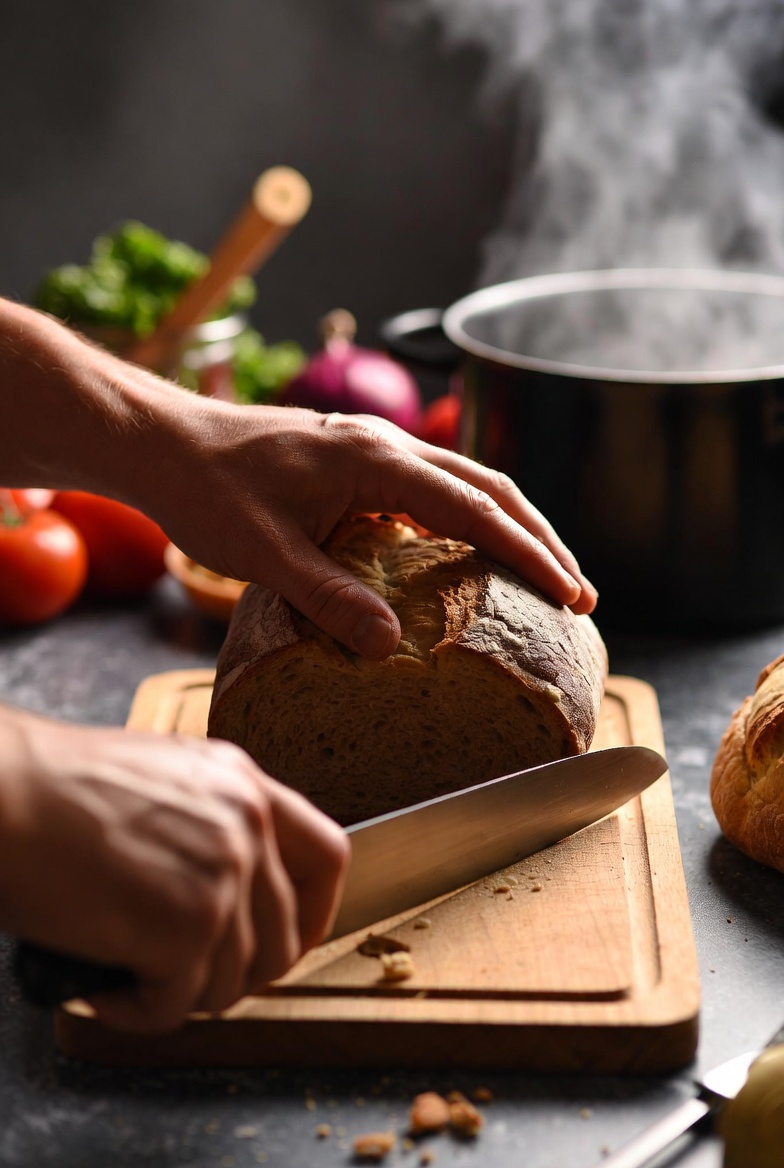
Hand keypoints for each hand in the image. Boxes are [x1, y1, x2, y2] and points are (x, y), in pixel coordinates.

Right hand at [0, 706, 348, 1032]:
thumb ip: (211, 823)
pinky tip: (102, 986)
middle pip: (285, 936)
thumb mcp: (162, 780)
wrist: (4, 794)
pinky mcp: (186, 928)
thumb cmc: (56, 791)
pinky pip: (178, 1006)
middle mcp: (248, 824)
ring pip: (233, 980)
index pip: (327, 856)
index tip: (284, 940)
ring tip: (126, 976)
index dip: (313, 913)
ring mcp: (224, 876)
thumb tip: (227, 897)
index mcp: (244, 783)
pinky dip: (138, 1013)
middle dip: (236, 974)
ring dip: (179, 994)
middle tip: (182, 978)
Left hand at [141, 402, 598, 659]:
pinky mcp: (357, 462)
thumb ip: (329, 598)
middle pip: (489, 487)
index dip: (528, 552)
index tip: (570, 592)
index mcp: (374, 459)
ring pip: (466, 484)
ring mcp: (373, 449)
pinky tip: (470, 556)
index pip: (474, 508)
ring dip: (511, 527)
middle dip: (540, 538)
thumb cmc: (207, 491)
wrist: (165, 445)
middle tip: (579, 593)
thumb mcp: (265, 555)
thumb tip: (389, 647)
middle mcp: (385, 445)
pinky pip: (433, 489)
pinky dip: (468, 521)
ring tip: (545, 575)